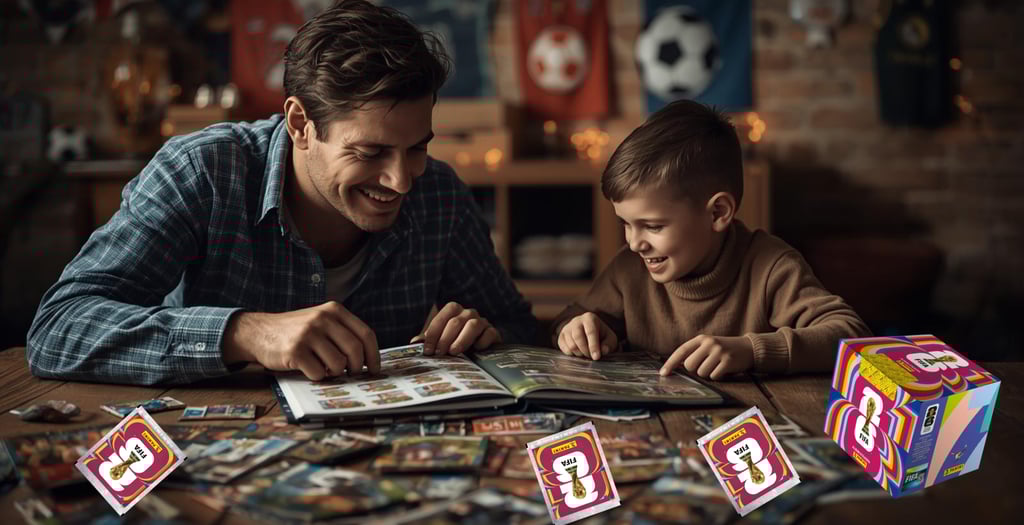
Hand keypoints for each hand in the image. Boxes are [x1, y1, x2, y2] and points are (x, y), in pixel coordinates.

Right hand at [222, 301, 379, 380]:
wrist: (259, 331)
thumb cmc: (296, 331)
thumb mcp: (321, 320)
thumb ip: (343, 332)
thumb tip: (367, 360)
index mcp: (334, 310)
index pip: (366, 334)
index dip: (373, 355)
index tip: (374, 369)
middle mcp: (322, 319)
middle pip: (355, 351)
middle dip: (356, 368)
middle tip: (350, 374)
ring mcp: (308, 334)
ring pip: (338, 364)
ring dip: (334, 373)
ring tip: (325, 369)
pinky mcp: (295, 351)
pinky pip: (318, 373)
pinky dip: (317, 377)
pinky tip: (309, 369)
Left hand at [414, 302, 501, 355]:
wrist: (478, 348)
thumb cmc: (454, 342)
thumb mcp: (439, 339)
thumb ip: (427, 340)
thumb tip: (414, 342)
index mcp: (454, 310)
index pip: (443, 316)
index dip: (434, 332)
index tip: (428, 349)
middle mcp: (468, 313)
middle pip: (455, 322)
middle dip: (445, 338)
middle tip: (439, 353)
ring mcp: (482, 321)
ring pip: (472, 325)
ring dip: (461, 340)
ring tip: (453, 352)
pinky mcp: (493, 332)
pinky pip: (489, 333)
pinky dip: (482, 341)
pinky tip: (475, 349)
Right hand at [556, 312, 618, 360]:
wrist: (589, 333)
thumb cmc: (601, 336)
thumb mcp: (610, 339)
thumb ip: (609, 344)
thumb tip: (603, 350)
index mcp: (590, 318)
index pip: (590, 332)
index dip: (593, 346)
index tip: (596, 357)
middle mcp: (576, 320)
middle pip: (578, 337)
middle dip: (585, 351)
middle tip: (591, 357)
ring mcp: (567, 328)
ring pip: (571, 345)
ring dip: (580, 354)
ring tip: (586, 354)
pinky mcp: (561, 336)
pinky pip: (564, 349)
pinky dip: (572, 355)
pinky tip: (579, 352)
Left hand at [659, 335, 752, 379]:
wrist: (747, 348)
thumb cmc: (723, 350)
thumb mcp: (708, 346)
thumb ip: (694, 353)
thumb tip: (675, 367)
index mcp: (701, 339)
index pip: (681, 351)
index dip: (670, 363)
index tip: (663, 373)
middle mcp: (709, 343)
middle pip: (689, 365)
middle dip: (695, 370)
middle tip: (705, 365)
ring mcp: (719, 352)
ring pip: (701, 373)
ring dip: (707, 373)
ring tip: (716, 366)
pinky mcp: (728, 361)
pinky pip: (714, 376)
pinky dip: (717, 376)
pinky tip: (723, 369)